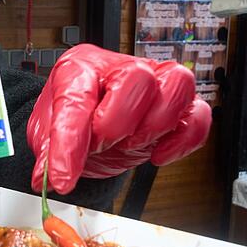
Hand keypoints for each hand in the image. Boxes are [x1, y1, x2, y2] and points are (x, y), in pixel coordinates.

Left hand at [27, 44, 210, 194]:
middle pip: (138, 78)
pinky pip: (199, 115)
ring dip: (153, 126)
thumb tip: (48, 178)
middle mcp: (121, 68)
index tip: (63, 178)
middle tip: (102, 145)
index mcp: (80, 68)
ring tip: (129, 144)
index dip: (69, 144)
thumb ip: (47, 154)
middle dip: (118, 123)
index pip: (77, 99)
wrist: (91, 126)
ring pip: (177, 84)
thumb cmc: (73, 120)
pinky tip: (157, 155)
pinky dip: (183, 141)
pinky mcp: (179, 107)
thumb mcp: (46, 136)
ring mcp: (155, 82)